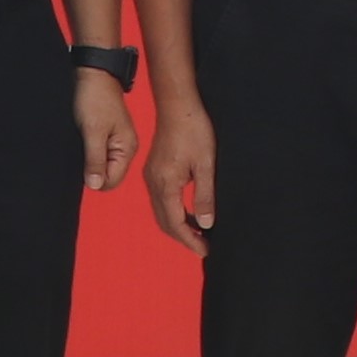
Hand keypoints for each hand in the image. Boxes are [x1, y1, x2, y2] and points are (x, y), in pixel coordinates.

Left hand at [70, 68, 136, 191]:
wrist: (93, 73)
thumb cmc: (95, 98)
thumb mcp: (93, 132)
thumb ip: (95, 161)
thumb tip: (95, 186)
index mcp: (127, 149)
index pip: (112, 181)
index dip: (94, 178)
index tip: (83, 163)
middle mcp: (125, 148)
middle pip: (108, 175)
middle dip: (92, 169)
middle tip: (83, 147)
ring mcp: (117, 142)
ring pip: (101, 165)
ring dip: (89, 159)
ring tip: (83, 140)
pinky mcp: (108, 135)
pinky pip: (98, 153)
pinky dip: (89, 150)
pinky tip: (84, 138)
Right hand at [141, 93, 218, 257]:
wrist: (177, 105)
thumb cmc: (194, 131)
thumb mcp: (206, 164)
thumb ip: (205, 195)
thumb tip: (205, 224)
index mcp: (165, 183)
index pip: (175, 223)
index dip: (190, 240)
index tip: (205, 251)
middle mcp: (153, 183)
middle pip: (165, 222)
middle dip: (183, 237)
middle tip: (203, 247)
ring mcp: (151, 177)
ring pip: (161, 212)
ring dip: (178, 225)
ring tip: (199, 234)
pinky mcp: (154, 170)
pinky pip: (161, 200)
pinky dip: (174, 212)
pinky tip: (190, 212)